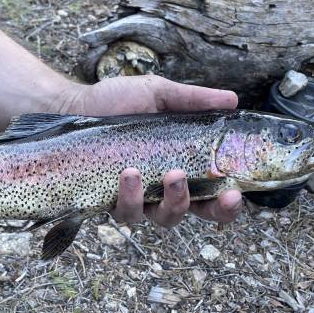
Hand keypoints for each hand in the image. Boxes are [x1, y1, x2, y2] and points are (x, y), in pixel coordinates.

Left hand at [55, 74, 242, 226]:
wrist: (75, 106)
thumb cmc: (118, 101)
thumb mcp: (158, 94)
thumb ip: (194, 100)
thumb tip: (233, 100)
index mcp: (183, 167)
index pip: (215, 194)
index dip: (230, 202)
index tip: (238, 192)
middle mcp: (163, 189)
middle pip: (198, 214)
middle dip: (214, 210)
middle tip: (222, 195)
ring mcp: (138, 198)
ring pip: (163, 218)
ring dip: (173, 201)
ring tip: (170, 174)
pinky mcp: (110, 201)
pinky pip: (126, 212)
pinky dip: (130, 196)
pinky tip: (129, 174)